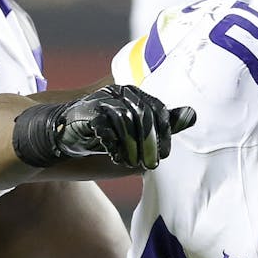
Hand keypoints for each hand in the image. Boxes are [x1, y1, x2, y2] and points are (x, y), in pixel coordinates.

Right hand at [55, 85, 196, 170]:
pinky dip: (114, 146)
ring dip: (132, 147)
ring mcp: (101, 101)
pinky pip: (106, 128)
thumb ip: (162, 126)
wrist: (65, 135)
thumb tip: (192, 115)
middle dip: (149, 143)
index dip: (164, 133)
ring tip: (132, 164)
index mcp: (133, 94)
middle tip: (150, 164)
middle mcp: (119, 92)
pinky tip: (116, 158)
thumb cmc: (104, 135)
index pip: (157, 110)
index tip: (163, 155)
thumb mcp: (138, 133)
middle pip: (143, 115)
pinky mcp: (86, 113)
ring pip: (126, 121)